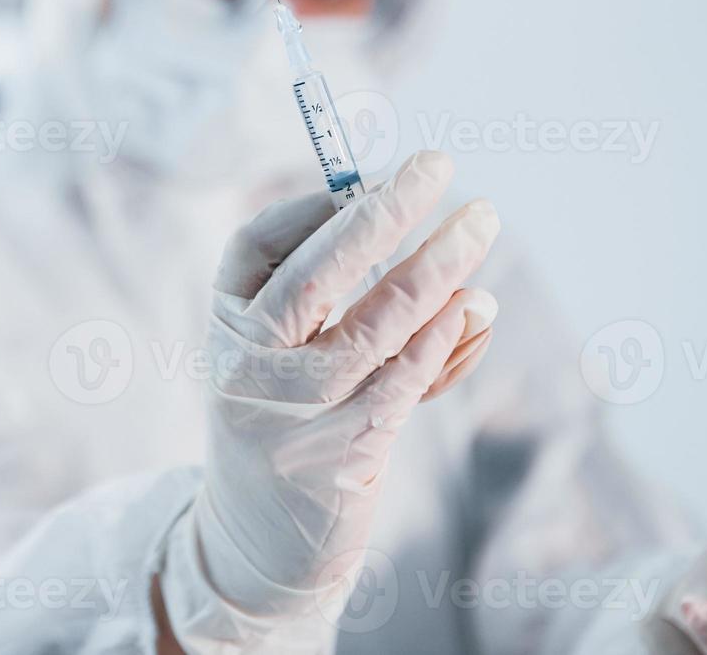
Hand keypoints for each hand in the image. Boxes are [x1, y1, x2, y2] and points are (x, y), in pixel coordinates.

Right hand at [158, 151, 499, 643]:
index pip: (255, 247)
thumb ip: (350, 305)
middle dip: (380, 215)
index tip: (363, 178)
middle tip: (435, 165)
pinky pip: (400, 384)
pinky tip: (469, 307)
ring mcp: (293, 415)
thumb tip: (442, 258)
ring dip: (434, 268)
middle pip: (312, 277)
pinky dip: (440, 339)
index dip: (311, 206)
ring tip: (479, 222)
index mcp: (226, 326)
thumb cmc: (287, 420)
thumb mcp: (288, 355)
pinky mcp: (341, 454)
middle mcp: (248, 367)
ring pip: (370, 328)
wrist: (257, 540)